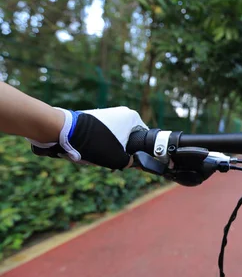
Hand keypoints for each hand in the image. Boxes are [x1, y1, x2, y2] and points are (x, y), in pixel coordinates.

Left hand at [29, 107, 147, 169]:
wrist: (63, 131)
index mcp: (132, 117)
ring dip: (104, 150)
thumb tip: (133, 163)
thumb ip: (130, 162)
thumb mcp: (117, 158)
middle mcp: (121, 113)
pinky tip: (84, 151)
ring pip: (111, 139)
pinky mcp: (92, 119)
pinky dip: (93, 145)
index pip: (143, 137)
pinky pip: (98, 136)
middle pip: (126, 139)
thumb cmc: (94, 142)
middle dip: (117, 152)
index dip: (137, 152)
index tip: (129, 161)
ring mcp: (105, 114)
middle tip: (109, 161)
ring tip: (93, 156)